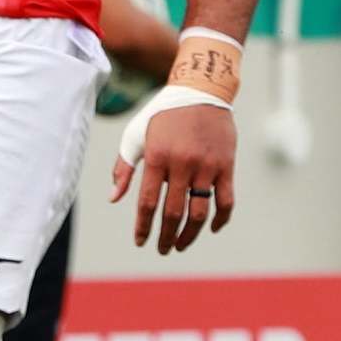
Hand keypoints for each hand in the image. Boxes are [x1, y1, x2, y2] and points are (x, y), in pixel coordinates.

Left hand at [109, 99, 236, 253]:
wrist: (201, 91)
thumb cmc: (162, 115)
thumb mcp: (136, 135)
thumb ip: (125, 168)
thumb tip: (114, 198)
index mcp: (157, 157)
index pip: (148, 202)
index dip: (143, 226)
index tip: (140, 242)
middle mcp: (182, 164)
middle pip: (174, 212)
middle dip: (166, 236)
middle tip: (162, 249)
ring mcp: (207, 166)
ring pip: (200, 212)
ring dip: (190, 234)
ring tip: (181, 245)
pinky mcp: (226, 166)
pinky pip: (226, 200)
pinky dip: (220, 219)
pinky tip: (211, 229)